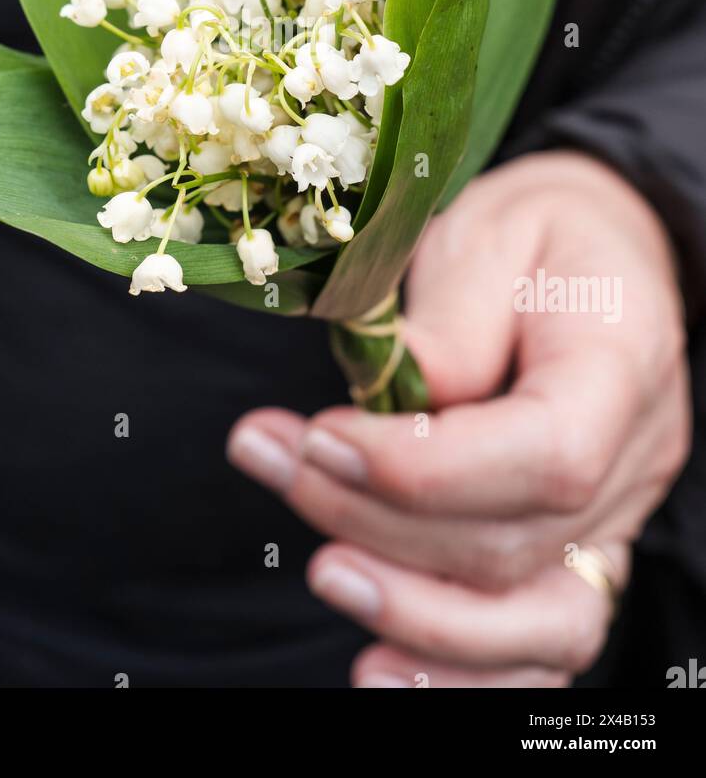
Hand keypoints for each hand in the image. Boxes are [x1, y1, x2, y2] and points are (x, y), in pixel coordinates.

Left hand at [227, 152, 691, 686]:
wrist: (599, 254)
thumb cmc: (536, 237)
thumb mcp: (487, 235)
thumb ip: (446, 324)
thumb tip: (384, 404)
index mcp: (622, 360)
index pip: (545, 454)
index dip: (426, 472)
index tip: (322, 440)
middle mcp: (635, 460)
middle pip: (515, 543)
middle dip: (378, 521)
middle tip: (275, 463)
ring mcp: (617, 520)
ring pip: (542, 627)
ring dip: (417, 618)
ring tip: (324, 574)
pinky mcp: (581, 555)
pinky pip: (538, 646)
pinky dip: (461, 675)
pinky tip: (377, 668)